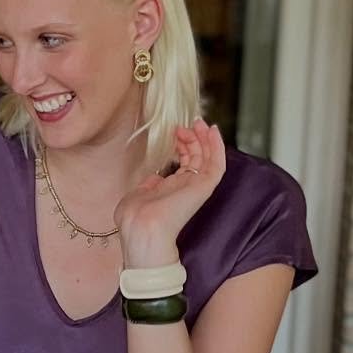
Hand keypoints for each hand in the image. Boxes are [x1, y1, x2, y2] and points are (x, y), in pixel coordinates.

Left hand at [114, 118, 225, 266]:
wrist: (141, 228)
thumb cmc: (134, 218)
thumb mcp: (137, 195)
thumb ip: (149, 185)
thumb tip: (156, 176)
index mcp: (171, 190)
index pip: (185, 164)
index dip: (183, 145)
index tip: (177, 132)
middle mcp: (186, 188)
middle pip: (198, 158)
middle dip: (194, 138)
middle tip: (188, 124)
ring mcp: (196, 187)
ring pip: (210, 159)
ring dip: (206, 138)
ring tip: (200, 123)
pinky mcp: (204, 187)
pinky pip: (217, 164)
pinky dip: (217, 146)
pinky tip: (213, 131)